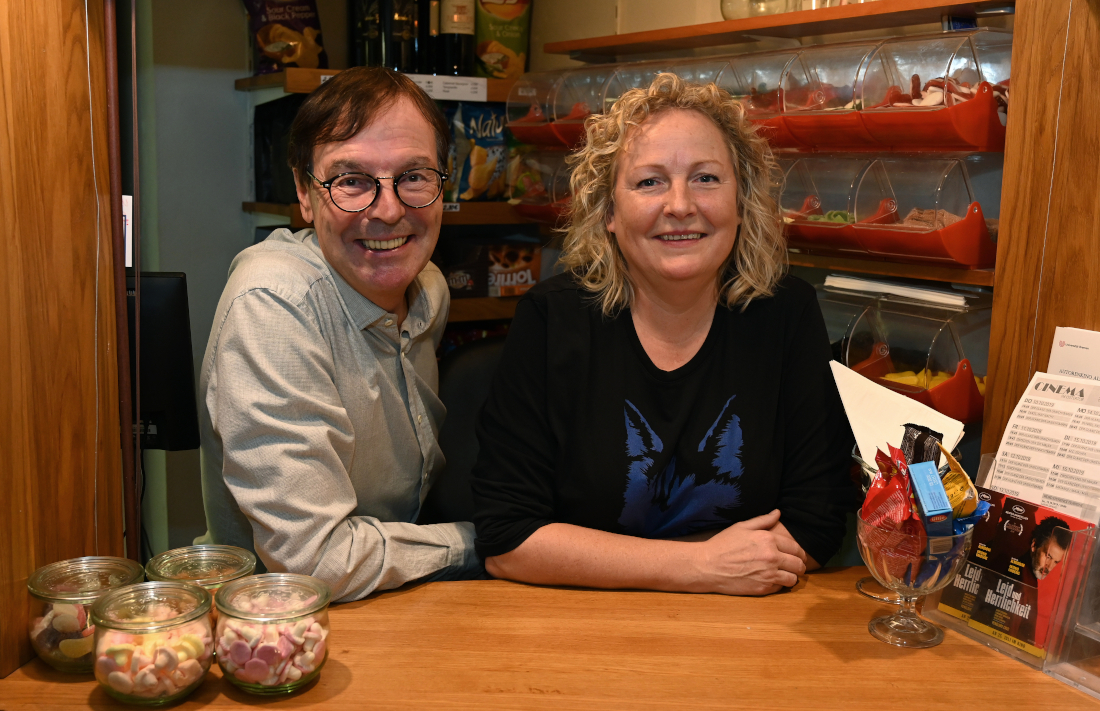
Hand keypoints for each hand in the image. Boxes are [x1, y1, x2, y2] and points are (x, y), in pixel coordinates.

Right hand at [687, 510, 806, 595]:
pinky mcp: (763, 589)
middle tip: (794, 566)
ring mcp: (769, 575)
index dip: (799, 552)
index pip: (796, 548)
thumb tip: (778, 512)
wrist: (708, 566)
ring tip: (785, 574)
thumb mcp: (742, 527)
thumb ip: (763, 520)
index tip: (797, 555)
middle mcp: (772, 557)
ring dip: (791, 576)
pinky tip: (771, 580)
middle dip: (799, 565)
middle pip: (799, 565)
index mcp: (769, 539)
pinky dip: (779, 585)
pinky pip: (781, 588)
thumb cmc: (723, 544)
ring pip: (794, 579)